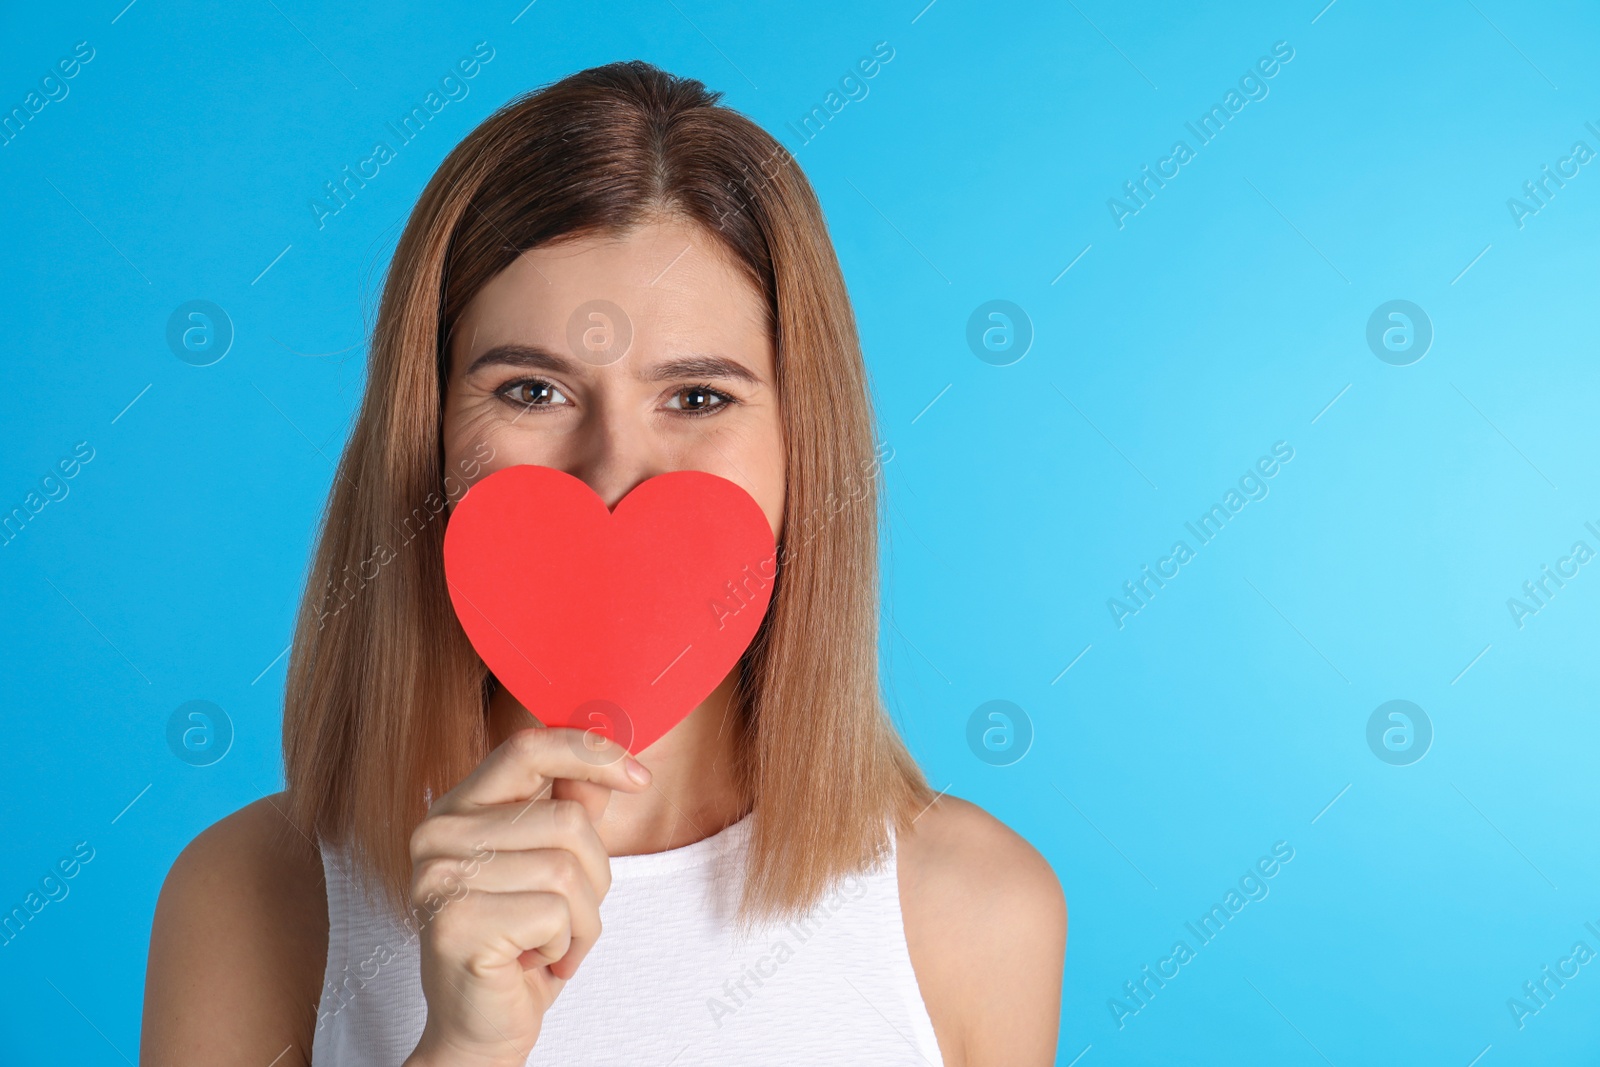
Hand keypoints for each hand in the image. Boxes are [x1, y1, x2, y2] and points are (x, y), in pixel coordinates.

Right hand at [401, 726, 651, 1066]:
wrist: (479, 1026)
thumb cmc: (519, 942)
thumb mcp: (552, 865)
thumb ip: (572, 807)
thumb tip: (612, 759)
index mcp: (458, 807)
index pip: (528, 747)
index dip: (591, 753)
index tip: (639, 777)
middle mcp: (438, 833)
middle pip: (566, 820)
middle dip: (593, 876)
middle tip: (569, 917)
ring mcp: (440, 877)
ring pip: (565, 870)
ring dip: (582, 919)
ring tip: (552, 943)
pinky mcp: (455, 923)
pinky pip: (554, 913)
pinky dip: (565, 946)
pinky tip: (536, 962)